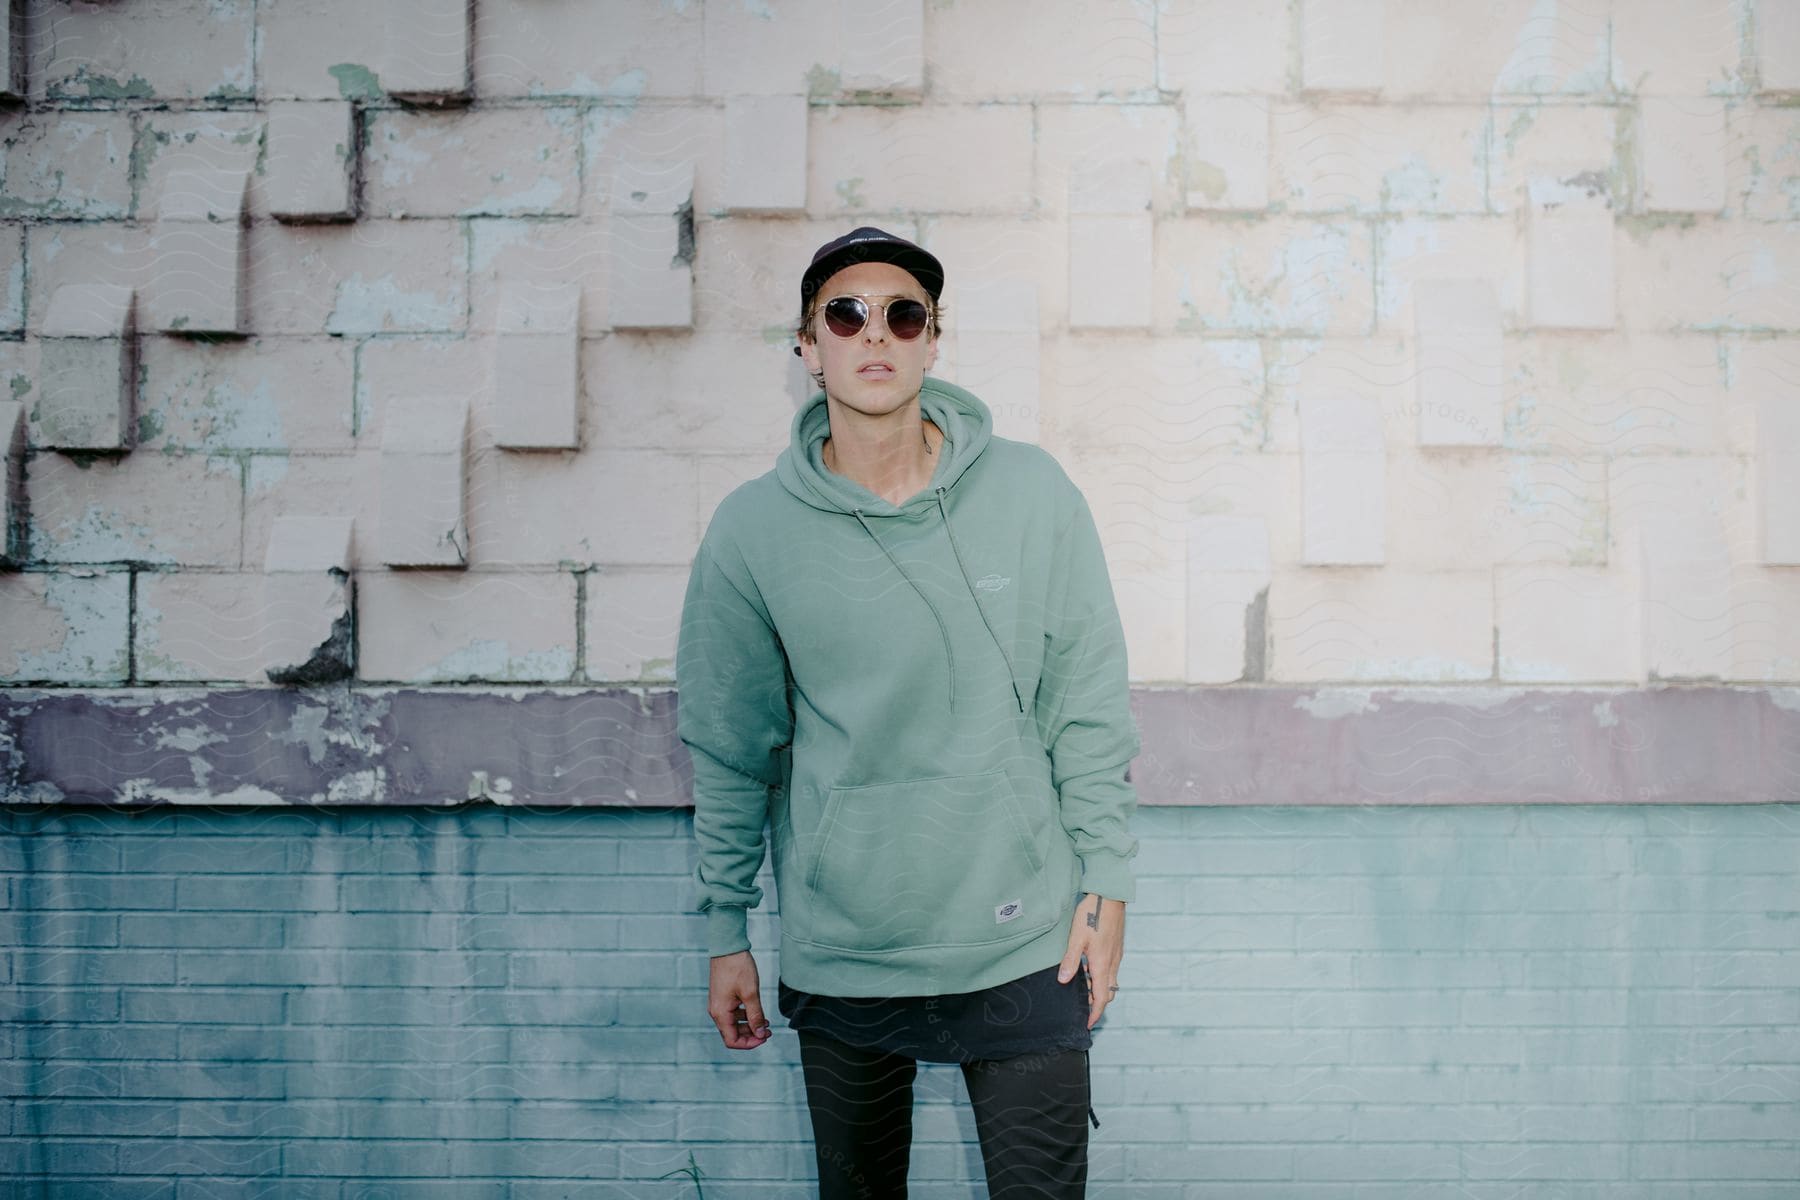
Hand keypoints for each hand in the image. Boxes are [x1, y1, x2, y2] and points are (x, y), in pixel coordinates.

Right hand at [707, 950, 772, 1048]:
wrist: (728, 947)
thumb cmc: (738, 968)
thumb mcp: (751, 994)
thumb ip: (755, 1016)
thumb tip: (759, 1034)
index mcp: (721, 1014)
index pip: (732, 1041)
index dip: (750, 1043)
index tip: (765, 1037)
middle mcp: (716, 1012)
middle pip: (732, 1034)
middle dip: (751, 1035)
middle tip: (768, 1030)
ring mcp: (718, 1004)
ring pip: (733, 1024)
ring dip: (749, 1026)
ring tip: (766, 1021)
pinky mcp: (721, 997)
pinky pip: (732, 1014)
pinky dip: (744, 1016)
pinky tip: (757, 1011)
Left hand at [1057, 892, 1124, 1029]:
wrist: (1110, 896)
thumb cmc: (1092, 914)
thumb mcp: (1076, 938)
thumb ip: (1070, 960)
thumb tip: (1063, 980)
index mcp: (1102, 964)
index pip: (1102, 998)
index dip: (1095, 1013)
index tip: (1088, 1023)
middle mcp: (1112, 963)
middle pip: (1108, 993)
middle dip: (1097, 1004)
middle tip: (1083, 1007)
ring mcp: (1116, 955)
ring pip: (1110, 981)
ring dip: (1099, 989)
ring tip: (1082, 987)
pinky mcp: (1116, 948)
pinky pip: (1111, 970)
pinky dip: (1101, 976)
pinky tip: (1088, 967)